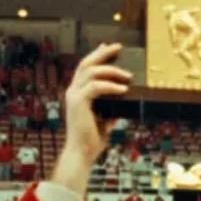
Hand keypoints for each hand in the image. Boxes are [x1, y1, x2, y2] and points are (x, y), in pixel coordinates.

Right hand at [49, 43, 130, 184]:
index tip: (108, 47)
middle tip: (118, 47)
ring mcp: (74, 96)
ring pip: (91, 71)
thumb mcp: (105, 119)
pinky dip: (110, 86)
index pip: (85, 68)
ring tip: (127, 76)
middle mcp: (73, 91)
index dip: (96, 55)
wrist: (81, 153)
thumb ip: (111, 107)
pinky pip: (96, 86)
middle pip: (86, 63)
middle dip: (102, 53)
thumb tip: (124, 99)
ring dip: (111, 71)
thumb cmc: (92, 140)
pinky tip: (123, 89)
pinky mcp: (78, 102)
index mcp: (77, 94)